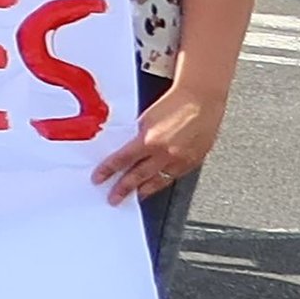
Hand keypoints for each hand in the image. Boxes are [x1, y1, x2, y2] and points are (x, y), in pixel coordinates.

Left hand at [100, 77, 223, 201]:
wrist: (201, 100)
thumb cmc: (174, 104)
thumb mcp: (146, 119)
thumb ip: (137, 137)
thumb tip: (126, 150)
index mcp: (150, 140)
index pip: (122, 160)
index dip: (108, 171)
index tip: (99, 178)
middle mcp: (165, 153)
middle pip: (138, 176)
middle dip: (123, 189)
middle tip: (113, 198)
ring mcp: (181, 160)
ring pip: (158, 181)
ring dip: (144, 190)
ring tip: (134, 196)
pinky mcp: (193, 162)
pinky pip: (174, 177)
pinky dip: (163, 182)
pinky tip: (156, 185)